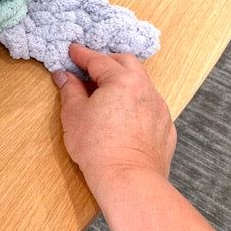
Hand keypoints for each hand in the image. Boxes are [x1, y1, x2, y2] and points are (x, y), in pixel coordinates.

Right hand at [52, 44, 176, 191]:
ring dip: (123, 81)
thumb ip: (70, 89)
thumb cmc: (97, 146)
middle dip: (107, 61)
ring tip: (106, 92)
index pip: (98, 60)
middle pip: (126, 63)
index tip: (72, 51)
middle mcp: (145, 89)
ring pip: (141, 83)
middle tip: (89, 67)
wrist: (128, 179)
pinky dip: (135, 102)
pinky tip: (123, 115)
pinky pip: (149, 105)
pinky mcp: (165, 128)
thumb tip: (64, 76)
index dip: (82, 54)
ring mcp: (160, 108)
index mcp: (122, 80)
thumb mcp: (74, 114)